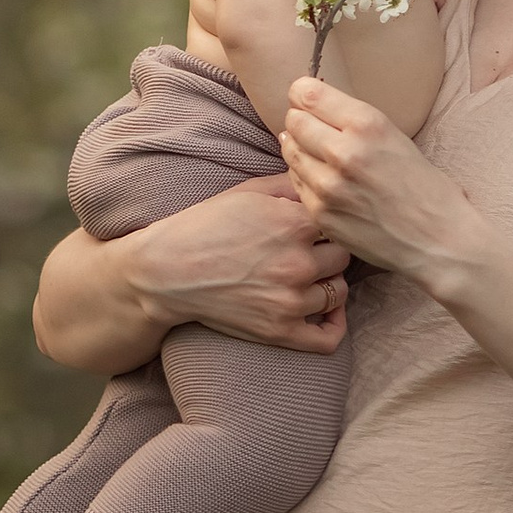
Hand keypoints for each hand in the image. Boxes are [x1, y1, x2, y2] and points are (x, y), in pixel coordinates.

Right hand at [33, 174, 349, 373]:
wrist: (167, 271)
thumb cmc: (206, 225)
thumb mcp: (249, 191)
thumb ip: (291, 183)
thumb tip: (322, 174)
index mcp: (294, 222)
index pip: (341, 219)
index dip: (334, 219)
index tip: (325, 221)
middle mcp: (298, 262)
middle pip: (345, 257)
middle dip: (334, 250)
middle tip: (318, 249)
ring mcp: (291, 300)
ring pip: (339, 293)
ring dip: (330, 283)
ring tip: (313, 275)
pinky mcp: (281, 331)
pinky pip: (328, 338)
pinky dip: (334, 325)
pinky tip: (325, 310)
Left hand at [279, 77, 470, 289]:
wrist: (438, 241)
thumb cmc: (425, 188)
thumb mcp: (395, 138)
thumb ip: (353, 122)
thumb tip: (310, 108)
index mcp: (367, 124)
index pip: (307, 94)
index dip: (303, 95)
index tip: (307, 101)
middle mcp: (344, 151)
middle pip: (294, 120)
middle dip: (301, 121)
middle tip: (313, 129)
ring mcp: (328, 185)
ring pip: (290, 151)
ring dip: (300, 149)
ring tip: (321, 156)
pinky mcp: (320, 213)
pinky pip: (296, 183)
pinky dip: (305, 178)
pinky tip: (325, 182)